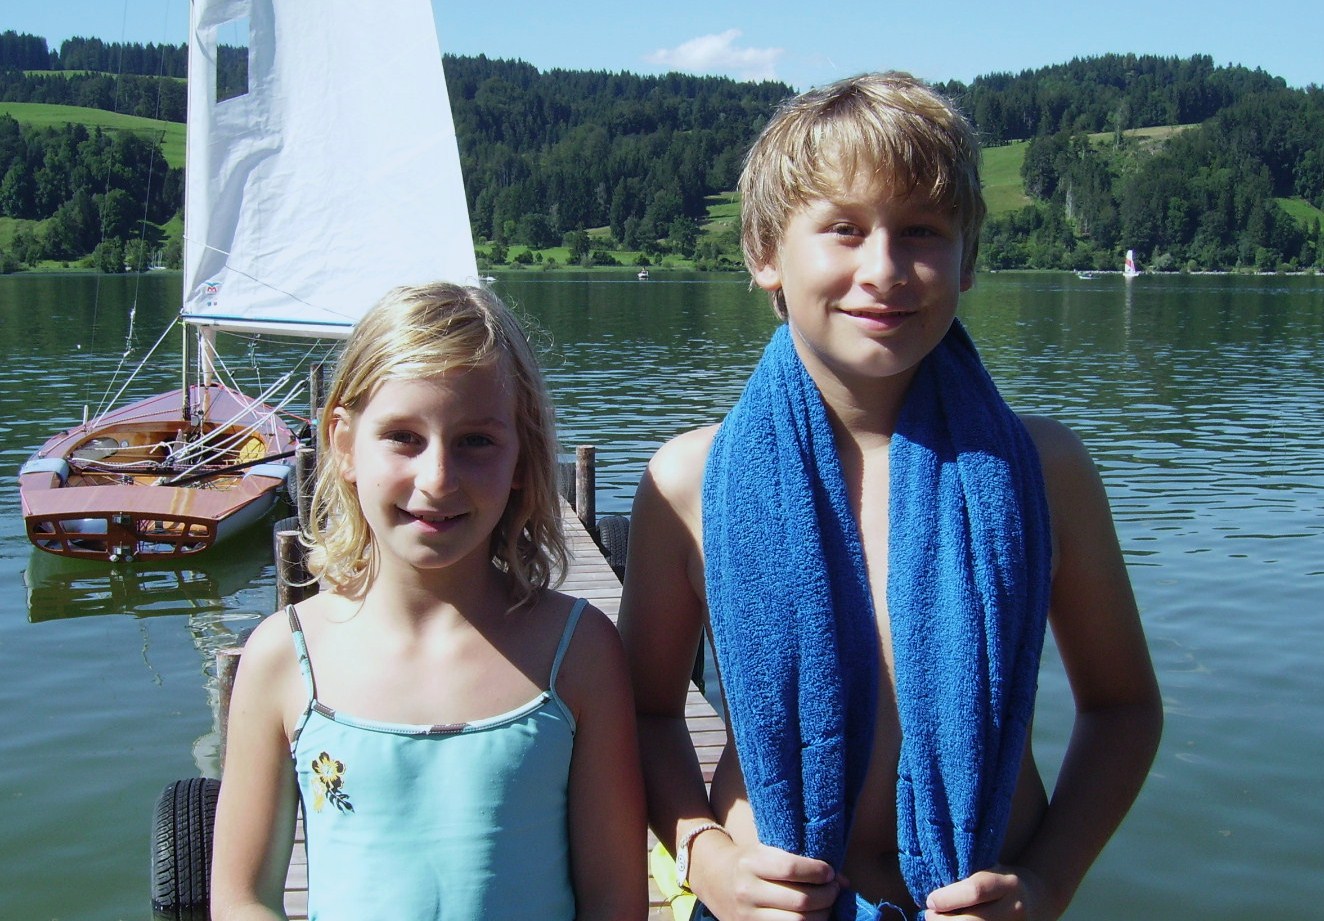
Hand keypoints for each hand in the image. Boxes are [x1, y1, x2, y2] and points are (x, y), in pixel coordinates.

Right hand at [698, 841, 842, 920]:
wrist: (713, 878)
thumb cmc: (748, 861)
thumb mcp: (767, 851)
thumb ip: (800, 862)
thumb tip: (841, 880)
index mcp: (751, 864)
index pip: (791, 869)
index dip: (818, 872)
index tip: (829, 872)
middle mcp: (747, 891)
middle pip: (800, 900)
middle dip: (827, 896)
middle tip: (834, 890)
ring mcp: (747, 916)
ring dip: (822, 915)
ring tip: (827, 905)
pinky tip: (812, 918)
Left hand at [924, 866, 1053, 920]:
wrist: (1036, 900)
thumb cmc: (1001, 880)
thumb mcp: (990, 870)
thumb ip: (967, 877)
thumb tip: (933, 891)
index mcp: (1008, 884)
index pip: (974, 891)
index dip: (948, 898)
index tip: (930, 900)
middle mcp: (1015, 909)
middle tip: (929, 915)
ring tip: (940, 920)